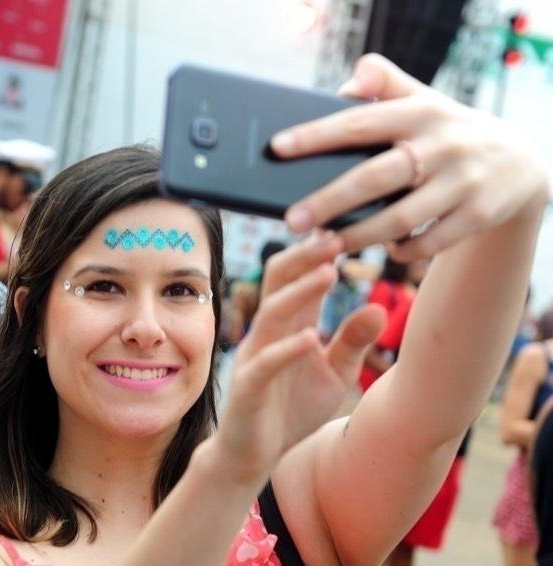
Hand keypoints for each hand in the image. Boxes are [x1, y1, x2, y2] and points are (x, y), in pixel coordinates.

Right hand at [209, 232, 385, 481]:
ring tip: (328, 272)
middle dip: (306, 257)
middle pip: (279, 282)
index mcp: (288, 325)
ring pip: (271, 313)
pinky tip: (310, 337)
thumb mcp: (334, 373)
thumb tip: (378, 306)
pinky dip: (287, 349)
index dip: (319, 253)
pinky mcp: (247, 387)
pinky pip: (265, 363)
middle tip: (338, 235)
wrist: (253, 455)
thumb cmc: (290, 410)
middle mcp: (268, 333)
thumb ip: (352, 340)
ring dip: (299, 292)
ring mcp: (255, 357)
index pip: (300, 278)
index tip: (348, 227)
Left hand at [271, 54, 549, 260]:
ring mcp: (462, 182)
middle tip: (293, 220)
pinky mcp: (479, 214)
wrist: (521, 162)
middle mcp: (442, 145)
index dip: (317, 135)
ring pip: (400, 218)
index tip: (278, 146)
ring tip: (325, 244)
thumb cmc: (449, 131)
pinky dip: (402, 249)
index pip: (359, 123)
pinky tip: (382, 250)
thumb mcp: (424, 98)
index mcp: (420, 112)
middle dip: (329, 201)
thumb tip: (344, 86)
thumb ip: (384, 83)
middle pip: (374, 177)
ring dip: (357, 236)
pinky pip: (430, 242)